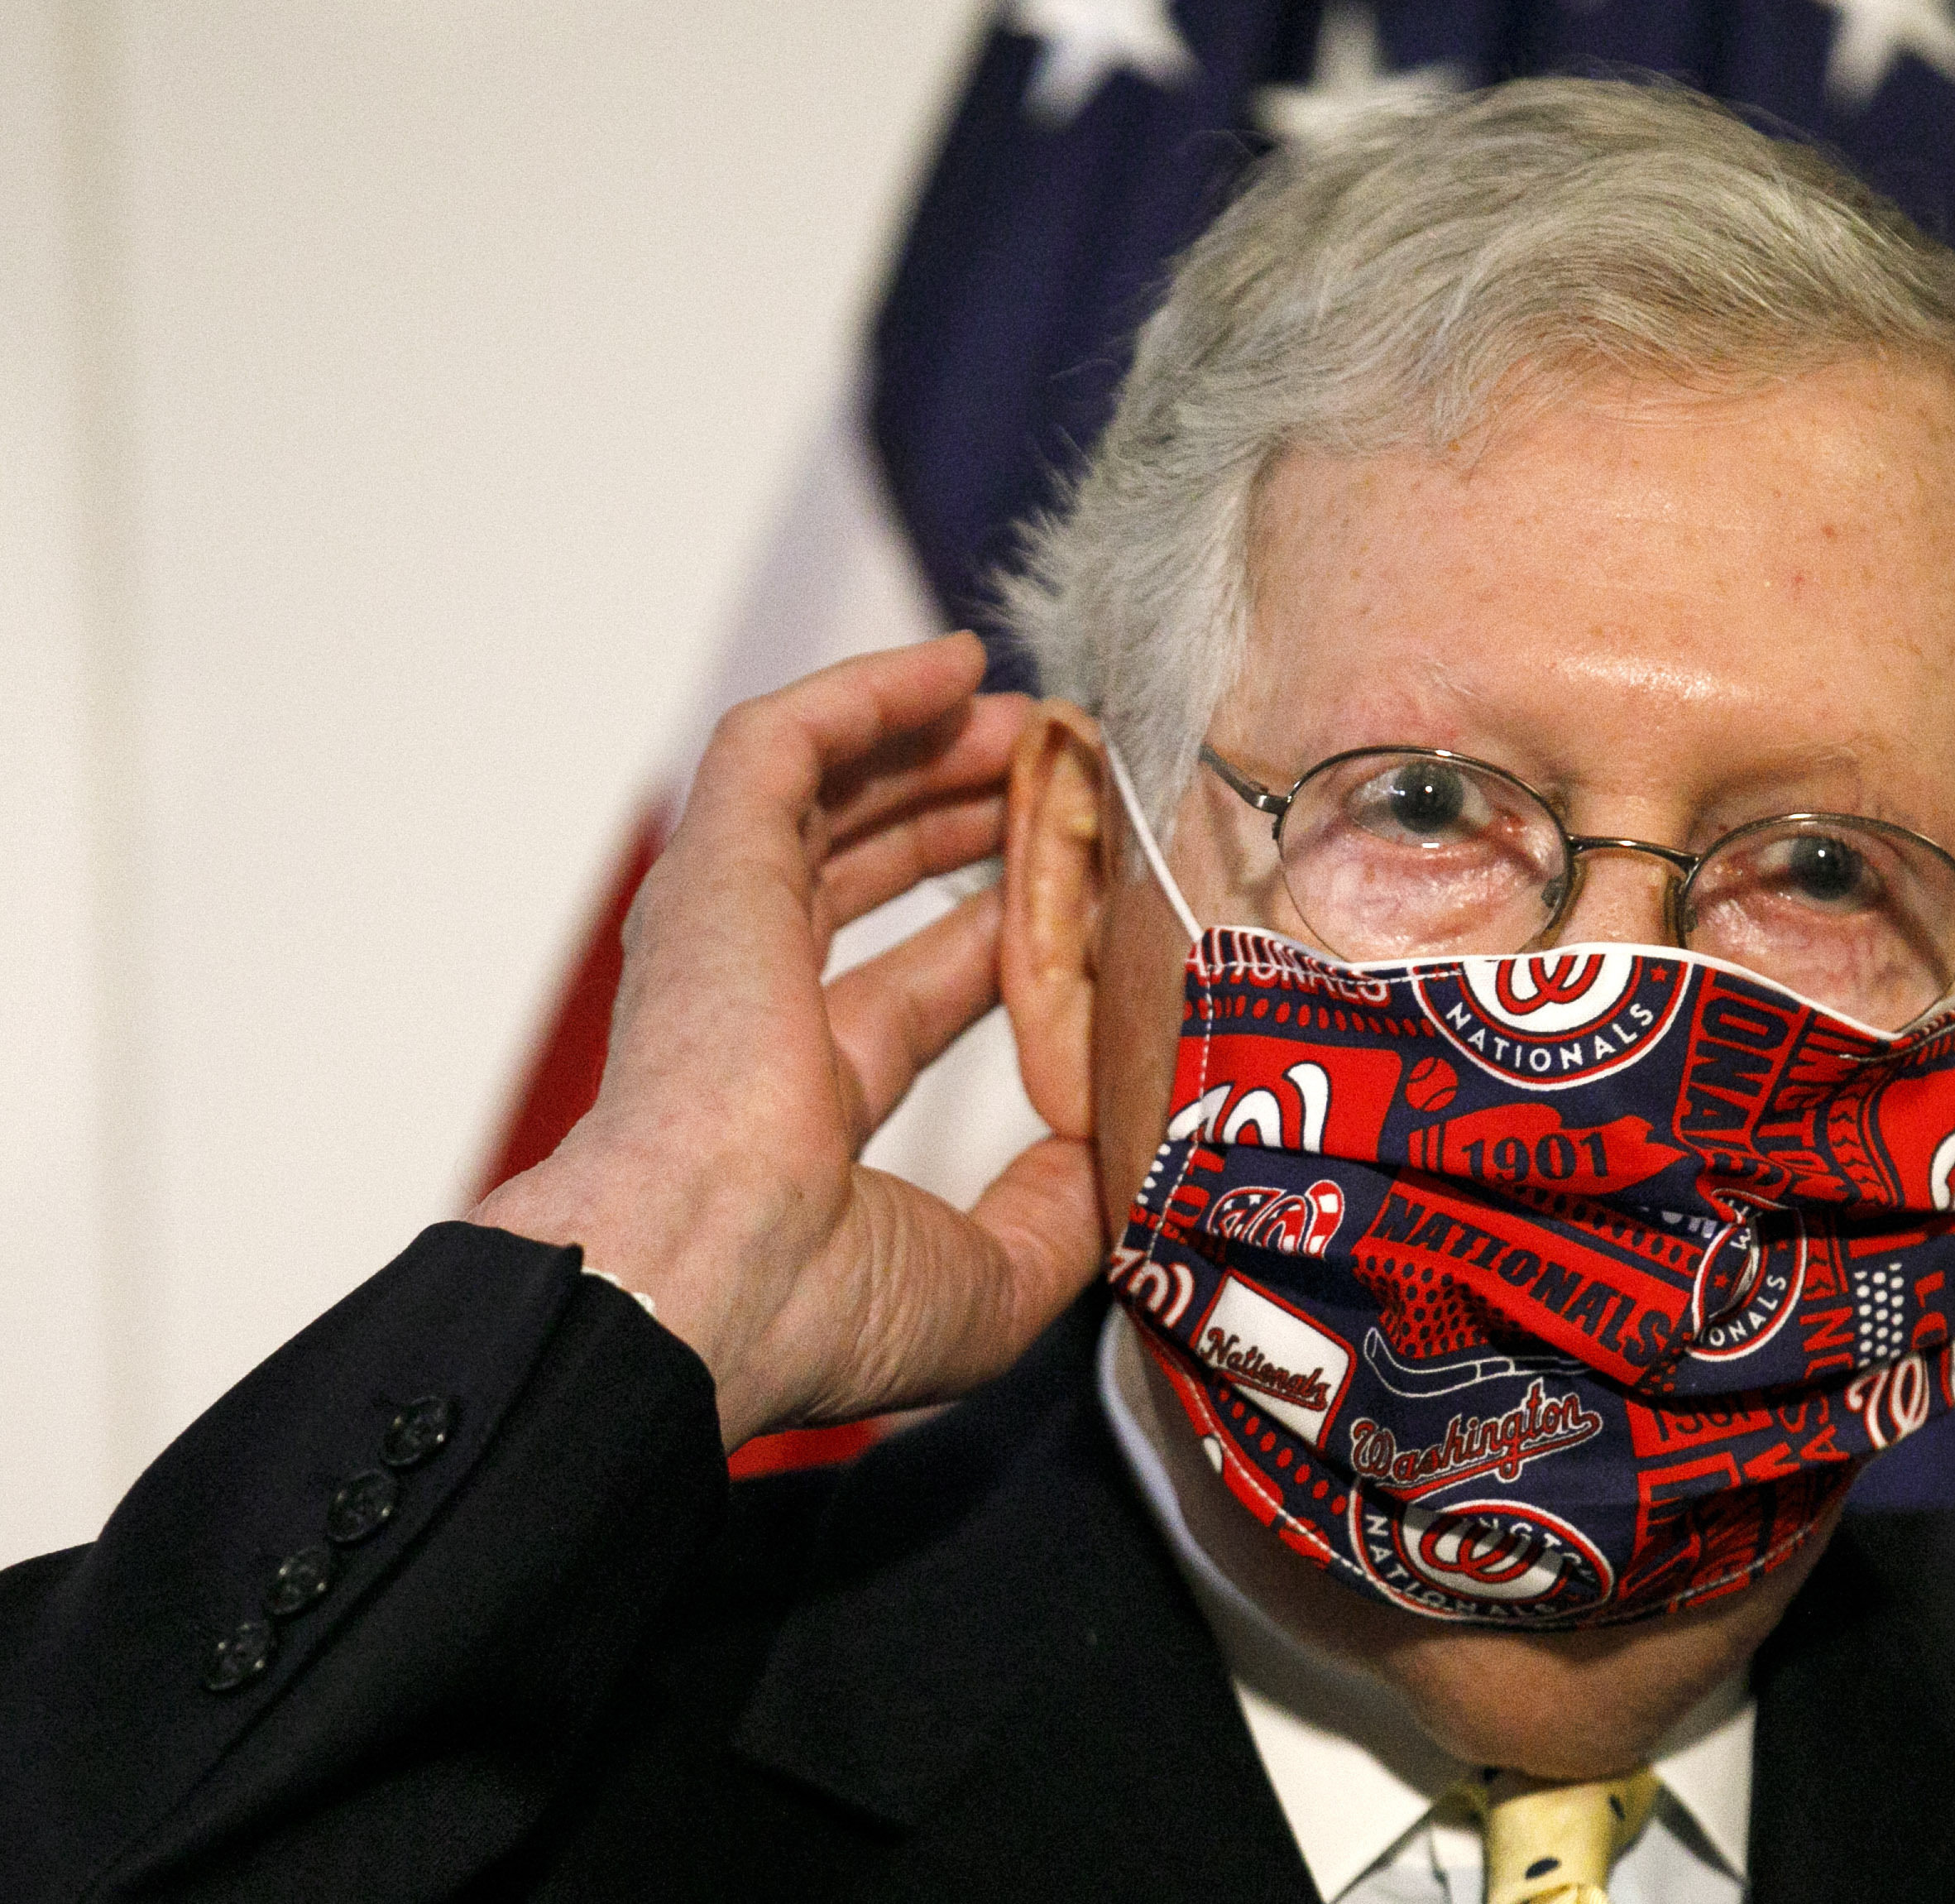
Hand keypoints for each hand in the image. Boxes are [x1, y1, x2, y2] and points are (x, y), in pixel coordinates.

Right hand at [474, 637, 1103, 1449]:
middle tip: (1063, 776)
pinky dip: (865, 693)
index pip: (915, 989)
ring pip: (825, 794)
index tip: (1082, 890)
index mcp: (801, 1104)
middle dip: (965, 816)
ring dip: (928, 742)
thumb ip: (1059, 1213)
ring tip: (1033, 715)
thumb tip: (1113, 1152)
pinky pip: (780, 742)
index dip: (1000, 933)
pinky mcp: (711, 867)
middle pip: (867, 875)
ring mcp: (723, 932)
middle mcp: (753, 1010)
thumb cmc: (812, 1305)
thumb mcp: (988, 1277)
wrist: (698, 1282)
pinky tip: (955, 664)